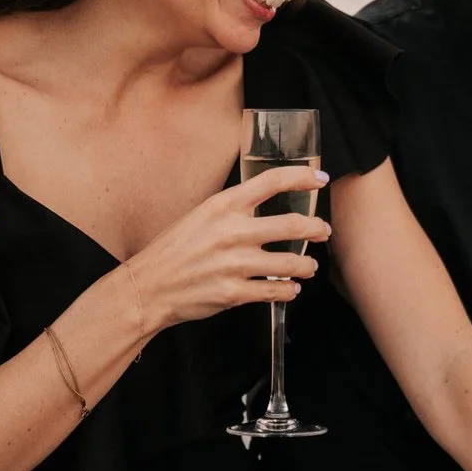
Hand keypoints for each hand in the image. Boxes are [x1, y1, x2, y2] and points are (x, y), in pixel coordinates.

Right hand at [122, 163, 332, 329]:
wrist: (147, 287)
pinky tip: (290, 288)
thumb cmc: (174, 250)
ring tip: (309, 267)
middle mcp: (232, 231)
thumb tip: (267, 205)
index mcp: (223, 206)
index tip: (320, 179)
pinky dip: (288, 290)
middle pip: (292, 225)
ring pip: (290, 263)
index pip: (271, 181)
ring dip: (306, 265)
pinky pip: (275, 291)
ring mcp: (234, 264)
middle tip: (324, 231)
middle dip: (317, 228)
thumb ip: (233, 210)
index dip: (302, 177)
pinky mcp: (234, 293)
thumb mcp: (201, 216)